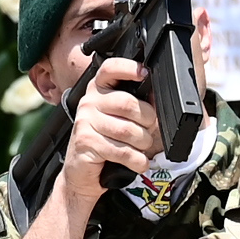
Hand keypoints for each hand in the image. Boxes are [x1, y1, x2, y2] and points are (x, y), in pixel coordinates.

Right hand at [56, 60, 160, 212]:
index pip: (111, 69)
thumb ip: (137, 104)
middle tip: (149, 130)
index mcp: (98, 89)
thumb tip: (158, 95)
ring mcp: (85, 121)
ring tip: (141, 148)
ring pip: (128, 130)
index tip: (145, 74)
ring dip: (143, 144)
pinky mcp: (86, 142)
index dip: (129, 68)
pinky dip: (137, 160)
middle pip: (128, 103)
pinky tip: (138, 162)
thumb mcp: (121, 118)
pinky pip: (122, 151)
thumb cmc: (106, 141)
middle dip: (148, 121)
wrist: (82, 170)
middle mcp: (89, 101)